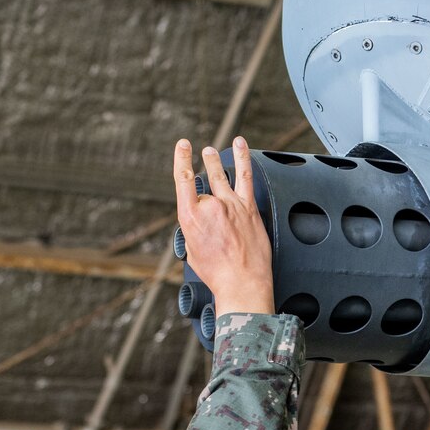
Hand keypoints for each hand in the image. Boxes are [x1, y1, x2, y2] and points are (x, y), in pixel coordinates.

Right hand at [173, 136, 274, 316]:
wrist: (242, 283)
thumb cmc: (217, 274)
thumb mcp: (193, 253)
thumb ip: (195, 231)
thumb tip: (201, 224)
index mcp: (190, 217)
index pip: (182, 180)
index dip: (181, 159)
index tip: (182, 147)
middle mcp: (210, 207)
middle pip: (203, 189)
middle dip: (202, 175)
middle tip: (200, 154)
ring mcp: (231, 205)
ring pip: (221, 176)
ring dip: (214, 162)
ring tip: (211, 152)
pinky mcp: (248, 208)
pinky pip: (245, 177)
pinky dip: (242, 158)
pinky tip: (240, 145)